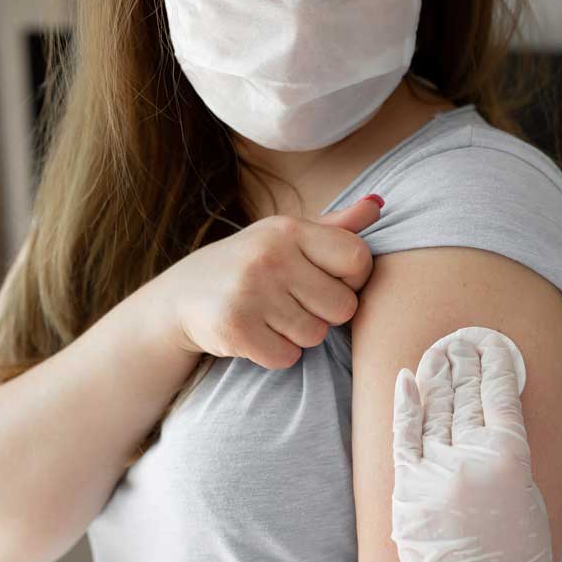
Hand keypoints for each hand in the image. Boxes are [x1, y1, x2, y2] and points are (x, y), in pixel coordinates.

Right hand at [166, 197, 381, 369]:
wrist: (182, 297)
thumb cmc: (250, 265)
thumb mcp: (287, 238)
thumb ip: (335, 227)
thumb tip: (379, 204)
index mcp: (288, 229)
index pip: (358, 258)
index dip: (353, 279)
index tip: (331, 281)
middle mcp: (270, 256)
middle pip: (342, 306)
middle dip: (325, 313)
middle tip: (294, 303)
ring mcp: (250, 292)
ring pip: (315, 336)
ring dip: (299, 335)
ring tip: (272, 317)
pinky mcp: (235, 328)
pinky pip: (287, 357)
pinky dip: (276, 353)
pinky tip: (257, 334)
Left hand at [391, 327, 553, 561]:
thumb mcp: (527, 501)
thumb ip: (507, 457)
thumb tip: (488, 420)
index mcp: (511, 461)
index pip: (500, 398)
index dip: (494, 366)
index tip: (489, 345)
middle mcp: (470, 460)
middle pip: (465, 399)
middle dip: (464, 365)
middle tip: (460, 340)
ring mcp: (434, 473)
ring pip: (435, 412)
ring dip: (437, 377)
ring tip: (439, 352)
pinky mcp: (406, 490)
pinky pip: (403, 436)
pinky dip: (405, 405)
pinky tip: (406, 378)